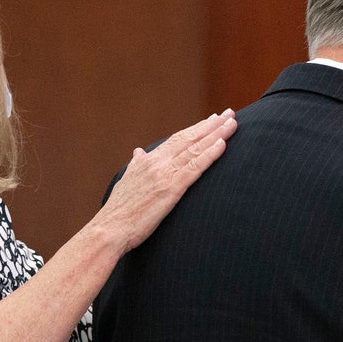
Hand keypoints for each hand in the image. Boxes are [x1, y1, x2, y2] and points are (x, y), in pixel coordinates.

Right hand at [96, 109, 236, 251]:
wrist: (110, 228)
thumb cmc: (119, 211)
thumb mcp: (126, 180)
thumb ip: (136, 165)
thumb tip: (139, 151)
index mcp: (148, 160)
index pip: (177, 139)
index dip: (196, 128)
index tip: (212, 119)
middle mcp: (158, 162)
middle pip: (189, 138)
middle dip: (212, 125)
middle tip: (229, 113)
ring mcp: (165, 174)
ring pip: (195, 149)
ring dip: (217, 134)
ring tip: (232, 123)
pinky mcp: (171, 189)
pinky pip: (195, 168)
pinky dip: (210, 154)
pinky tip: (223, 144)